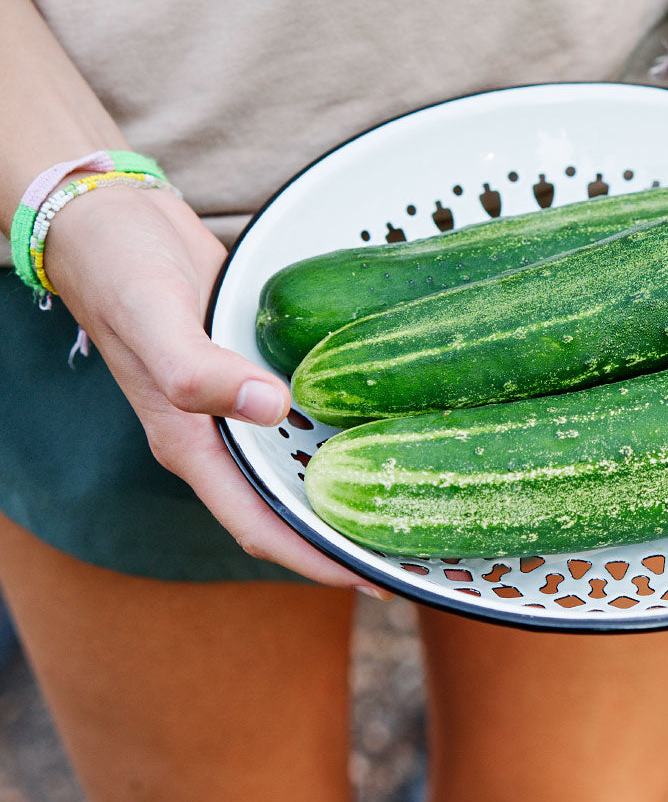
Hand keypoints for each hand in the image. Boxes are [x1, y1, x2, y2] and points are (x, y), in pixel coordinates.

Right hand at [42, 185, 388, 593]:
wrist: (113, 222)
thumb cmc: (120, 272)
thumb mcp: (156, 320)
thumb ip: (200, 371)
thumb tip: (271, 408)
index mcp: (192, 445)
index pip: (261, 526)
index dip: (315, 559)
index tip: (375, 579)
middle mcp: (222, 438)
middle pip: (291, 508)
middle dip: (348, 537)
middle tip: (420, 550)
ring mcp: (243, 406)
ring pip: (304, 465)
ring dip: (354, 486)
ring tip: (419, 500)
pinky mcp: (262, 372)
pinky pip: (309, 417)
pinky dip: (346, 430)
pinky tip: (393, 424)